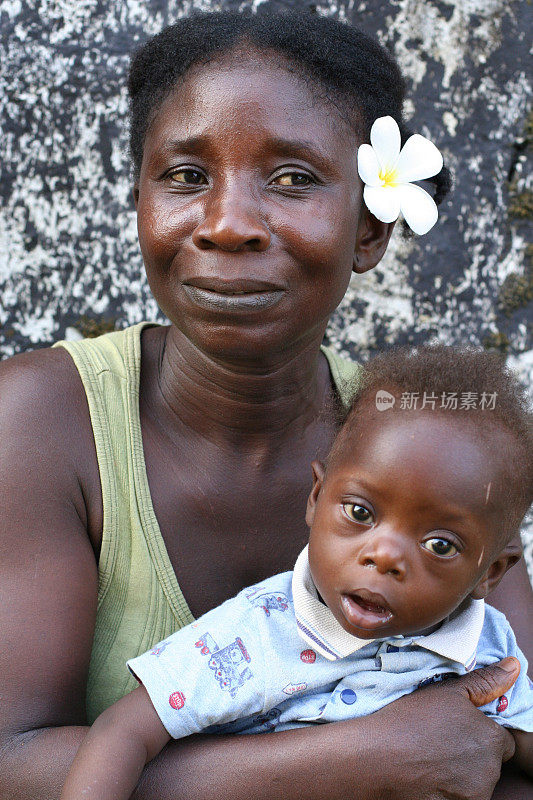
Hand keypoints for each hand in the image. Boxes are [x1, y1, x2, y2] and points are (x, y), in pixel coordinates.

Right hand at [370, 658, 519, 799]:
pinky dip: (447, 789)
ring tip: (429, 756)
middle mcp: (490, 772)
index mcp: (492, 739)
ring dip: (461, 772)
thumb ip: (485, 682)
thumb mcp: (449, 691)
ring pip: (475, 781)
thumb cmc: (410, 720)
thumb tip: (513, 666)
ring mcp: (474, 795)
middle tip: (439, 739)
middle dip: (471, 753)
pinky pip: (459, 796)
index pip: (501, 739)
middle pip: (489, 762)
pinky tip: (426, 774)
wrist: (376, 759)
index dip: (479, 732)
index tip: (456, 727)